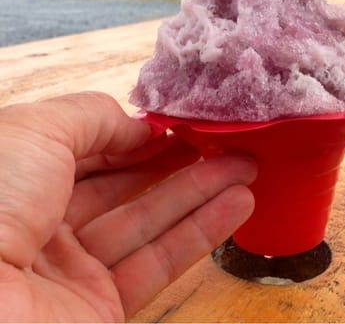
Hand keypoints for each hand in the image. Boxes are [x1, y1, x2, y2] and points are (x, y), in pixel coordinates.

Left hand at [0, 92, 255, 321]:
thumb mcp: (34, 132)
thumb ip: (90, 116)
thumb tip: (139, 124)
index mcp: (19, 181)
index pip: (89, 153)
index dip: (135, 136)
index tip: (178, 123)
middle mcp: (44, 226)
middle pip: (125, 187)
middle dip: (177, 161)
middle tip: (223, 141)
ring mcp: (74, 272)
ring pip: (150, 223)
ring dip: (202, 192)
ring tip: (246, 166)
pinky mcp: (101, 309)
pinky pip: (159, 264)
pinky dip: (202, 233)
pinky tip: (238, 203)